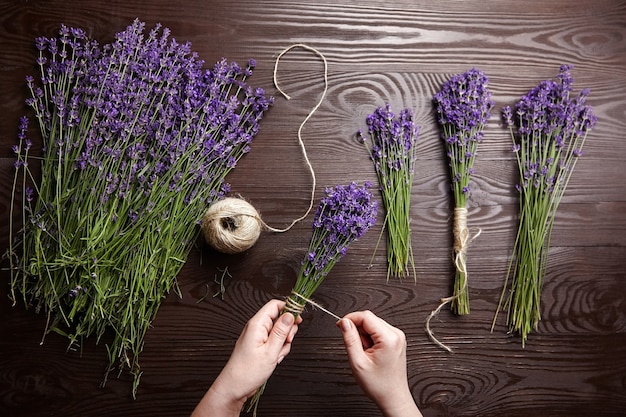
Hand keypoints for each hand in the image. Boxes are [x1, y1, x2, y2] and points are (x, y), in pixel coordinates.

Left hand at [192, 299, 301, 416]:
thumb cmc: (247, 372)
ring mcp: (258, 336)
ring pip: (279, 331)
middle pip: (279, 318)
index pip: (275, 305)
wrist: (234, 387)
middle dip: (288, 330)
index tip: (298, 320)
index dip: (289, 309)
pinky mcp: (259, 345)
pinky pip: (274, 341)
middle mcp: (256, 327)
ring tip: (277, 354)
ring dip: (283, 342)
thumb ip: (281, 331)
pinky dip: (278, 349)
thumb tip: (290, 314)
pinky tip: (274, 358)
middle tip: (287, 341)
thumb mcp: (270, 351)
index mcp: (257, 324)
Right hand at [337, 310, 422, 416]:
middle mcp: (396, 334)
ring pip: (373, 324)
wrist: (393, 397)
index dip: (350, 318)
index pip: (366, 316)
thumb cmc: (379, 385)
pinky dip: (370, 339)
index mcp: (389, 338)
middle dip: (357, 329)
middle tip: (355, 347)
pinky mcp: (396, 340)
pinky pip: (378, 331)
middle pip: (370, 319)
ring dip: (364, 335)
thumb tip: (344, 322)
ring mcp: (398, 337)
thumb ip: (350, 339)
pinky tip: (370, 352)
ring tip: (364, 353)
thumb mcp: (358, 362)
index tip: (339, 325)